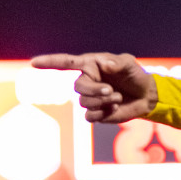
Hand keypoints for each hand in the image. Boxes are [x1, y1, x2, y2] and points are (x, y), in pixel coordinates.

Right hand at [31, 52, 157, 122]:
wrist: (146, 96)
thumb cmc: (135, 76)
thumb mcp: (129, 64)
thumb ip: (118, 63)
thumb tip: (104, 64)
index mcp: (90, 65)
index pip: (65, 63)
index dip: (49, 62)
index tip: (34, 63)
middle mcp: (86, 81)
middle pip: (77, 88)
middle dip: (94, 91)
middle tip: (110, 90)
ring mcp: (89, 98)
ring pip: (84, 103)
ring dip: (103, 102)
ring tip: (118, 97)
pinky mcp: (95, 113)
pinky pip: (89, 116)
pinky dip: (103, 113)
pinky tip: (114, 108)